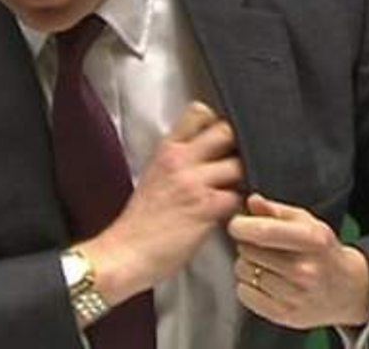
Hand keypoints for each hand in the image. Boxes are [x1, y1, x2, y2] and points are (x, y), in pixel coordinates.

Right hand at [80, 102, 242, 306]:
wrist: (124, 253)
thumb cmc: (137, 226)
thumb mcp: (151, 180)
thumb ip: (177, 165)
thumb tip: (203, 160)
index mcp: (165, 151)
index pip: (198, 114)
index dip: (216, 121)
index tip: (220, 136)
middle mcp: (180, 161)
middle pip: (225, 131)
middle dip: (237, 146)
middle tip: (237, 163)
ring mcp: (195, 182)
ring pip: (238, 163)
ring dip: (244, 178)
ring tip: (239, 191)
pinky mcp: (207, 207)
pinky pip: (240, 195)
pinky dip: (243, 204)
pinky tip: (236, 212)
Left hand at [228, 193, 368, 328]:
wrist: (348, 289)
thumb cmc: (322, 251)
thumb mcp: (307, 222)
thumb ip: (276, 210)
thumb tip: (252, 201)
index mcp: (312, 241)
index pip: (262, 231)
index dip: (240, 226)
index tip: (237, 225)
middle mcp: (305, 270)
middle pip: (248, 251)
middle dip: (246, 244)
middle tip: (261, 247)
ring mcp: (296, 295)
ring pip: (243, 272)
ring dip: (247, 265)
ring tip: (265, 264)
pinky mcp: (286, 315)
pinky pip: (244, 294)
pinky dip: (247, 286)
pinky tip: (264, 282)